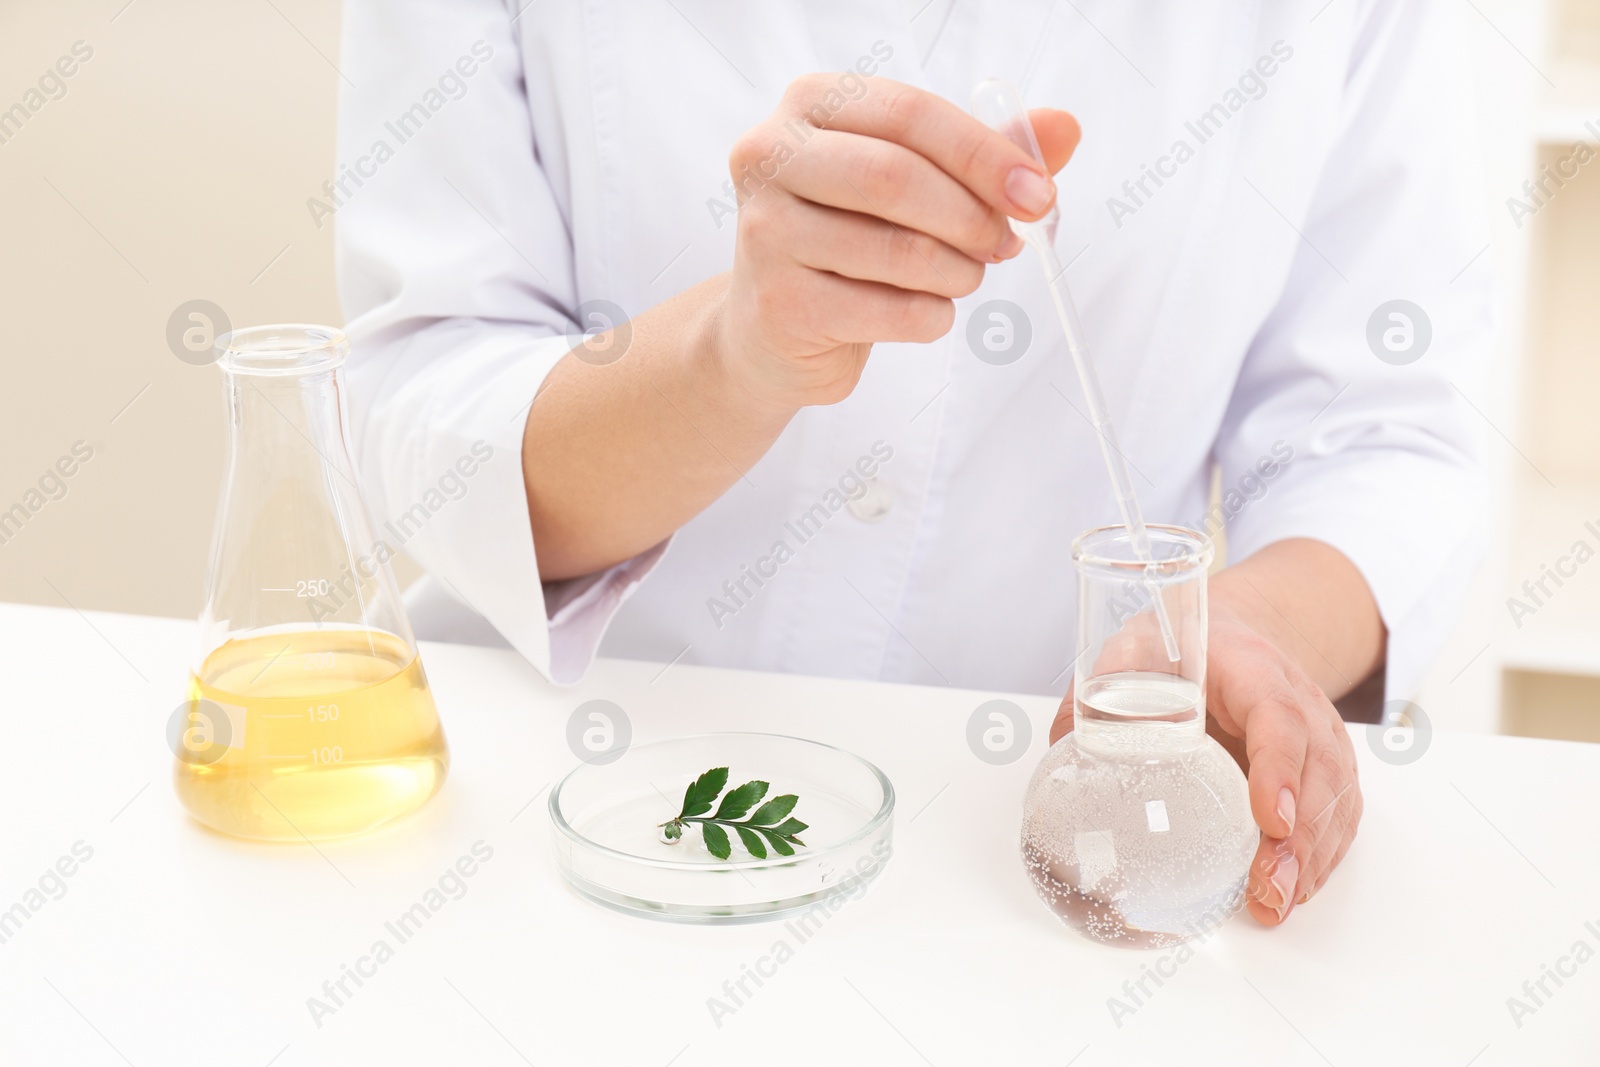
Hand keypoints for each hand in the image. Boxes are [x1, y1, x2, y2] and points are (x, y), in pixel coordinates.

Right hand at [714, 75, 1078, 410]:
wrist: (775, 328)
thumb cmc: (850, 240)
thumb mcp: (915, 183)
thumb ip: (983, 153)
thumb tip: (1063, 128)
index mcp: (811, 106)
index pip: (911, 115)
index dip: (985, 155)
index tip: (1037, 193)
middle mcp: (772, 157)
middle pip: (894, 177)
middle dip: (971, 216)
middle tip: (1005, 243)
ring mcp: (766, 231)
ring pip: (896, 249)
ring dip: (956, 272)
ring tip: (963, 277)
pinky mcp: (778, 303)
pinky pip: (887, 310)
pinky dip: (930, 316)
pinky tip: (926, 311)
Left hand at [1048, 596, 1363, 927]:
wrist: (1233, 634)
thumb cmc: (1180, 645)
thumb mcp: (1131, 651)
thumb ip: (1096, 698)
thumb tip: (1063, 753)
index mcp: (1249, 667)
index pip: (1277, 715)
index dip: (1278, 767)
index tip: (1269, 818)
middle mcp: (1298, 699)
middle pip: (1315, 768)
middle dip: (1298, 836)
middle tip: (1269, 888)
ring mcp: (1319, 733)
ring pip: (1335, 795)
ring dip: (1312, 856)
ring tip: (1276, 902)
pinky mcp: (1324, 764)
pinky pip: (1339, 811)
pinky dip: (1322, 854)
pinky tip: (1295, 887)